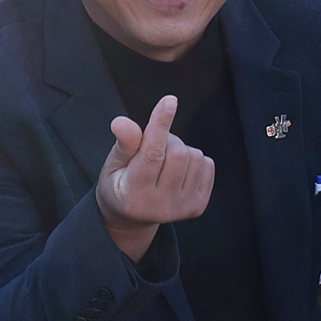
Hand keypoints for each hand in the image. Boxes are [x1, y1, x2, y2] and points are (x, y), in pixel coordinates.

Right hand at [95, 93, 213, 260]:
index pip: (152, 154)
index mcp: (134, 194)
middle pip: (177, 151)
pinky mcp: (197, 207)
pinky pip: (207, 165)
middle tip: (152, 147)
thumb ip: (124, 144)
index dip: (160, 125)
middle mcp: (161, 206)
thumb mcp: (113, 165)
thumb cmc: (119, 184)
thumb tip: (121, 122)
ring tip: (163, 162)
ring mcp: (182, 208)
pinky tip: (177, 171)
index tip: (170, 101)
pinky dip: (193, 160)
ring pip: (194, 156)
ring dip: (180, 150)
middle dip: (166, 139)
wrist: (132, 218)